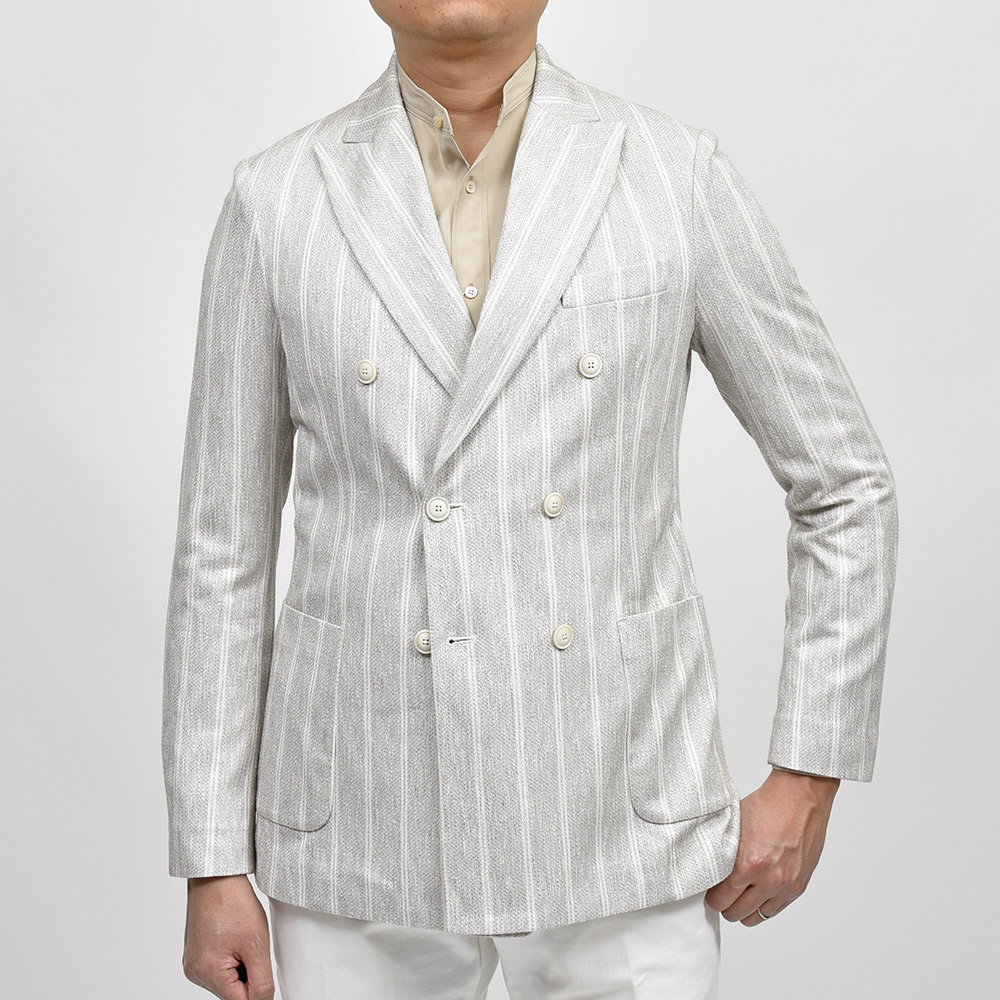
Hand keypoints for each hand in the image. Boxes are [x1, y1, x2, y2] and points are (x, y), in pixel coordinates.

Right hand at [182, 874, 274, 998]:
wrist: (216, 876)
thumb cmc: (233, 902)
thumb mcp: (257, 944)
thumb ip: (261, 980)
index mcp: (208, 972)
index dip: (258, 991)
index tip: (264, 974)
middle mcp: (195, 972)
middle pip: (231, 993)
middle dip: (248, 976)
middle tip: (253, 948)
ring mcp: (192, 963)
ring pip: (225, 981)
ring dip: (239, 967)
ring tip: (242, 939)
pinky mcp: (194, 954)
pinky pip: (217, 968)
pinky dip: (230, 959)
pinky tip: (234, 938)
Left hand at [705, 767, 839, 925]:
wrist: (800, 797)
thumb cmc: (767, 805)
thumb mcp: (734, 825)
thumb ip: (722, 850)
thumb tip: (706, 866)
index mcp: (748, 863)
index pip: (719, 900)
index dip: (711, 896)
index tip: (711, 889)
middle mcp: (769, 879)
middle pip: (735, 913)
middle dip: (725, 904)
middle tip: (723, 892)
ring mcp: (786, 885)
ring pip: (755, 917)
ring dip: (744, 908)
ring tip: (740, 893)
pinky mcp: (799, 886)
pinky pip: (774, 910)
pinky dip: (763, 905)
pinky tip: (757, 890)